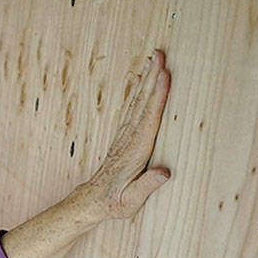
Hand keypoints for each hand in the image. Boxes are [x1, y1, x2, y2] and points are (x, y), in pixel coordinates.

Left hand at [78, 49, 171, 221]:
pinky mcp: (122, 135)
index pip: (148, 120)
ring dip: (146, 79)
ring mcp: (124, 135)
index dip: (157, 98)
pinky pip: (131, 108)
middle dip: (152, 78)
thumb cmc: (115, 203)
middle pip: (142, 104)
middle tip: (160, 54)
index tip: (164, 76)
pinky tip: (140, 78)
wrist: (92, 201)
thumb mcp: (131, 201)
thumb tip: (164, 173)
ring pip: (136, 102)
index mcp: (134, 152)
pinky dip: (137, 91)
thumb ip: (146, 186)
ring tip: (154, 57)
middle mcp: (128, 139)